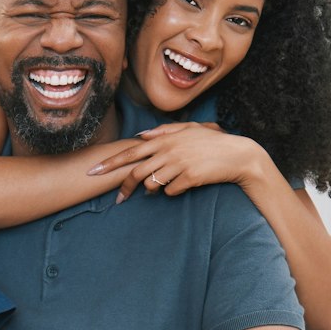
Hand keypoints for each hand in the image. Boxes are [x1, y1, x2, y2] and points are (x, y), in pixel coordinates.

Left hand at [86, 124, 257, 203]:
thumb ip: (164, 131)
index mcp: (165, 138)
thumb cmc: (212, 142)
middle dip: (124, 187)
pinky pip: (170, 191)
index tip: (92, 172)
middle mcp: (169, 150)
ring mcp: (179, 163)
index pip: (130, 152)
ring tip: (162, 186)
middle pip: (136, 172)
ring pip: (151, 184)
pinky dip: (172, 192)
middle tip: (119, 199)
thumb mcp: (189, 129)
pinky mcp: (189, 177)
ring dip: (152, 189)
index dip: (110, 164)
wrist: (238, 155)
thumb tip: (141, 135)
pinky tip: (182, 185)